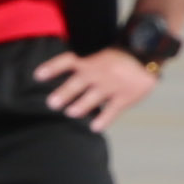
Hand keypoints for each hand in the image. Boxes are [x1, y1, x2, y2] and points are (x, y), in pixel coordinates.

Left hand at [39, 44, 162, 126]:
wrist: (146, 55)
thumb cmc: (117, 61)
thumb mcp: (98, 57)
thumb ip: (81, 67)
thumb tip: (57, 82)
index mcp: (90, 62)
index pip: (67, 61)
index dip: (52, 67)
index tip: (37, 75)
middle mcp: (99, 72)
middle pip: (79, 81)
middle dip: (65, 92)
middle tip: (52, 103)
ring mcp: (112, 85)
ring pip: (95, 95)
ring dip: (81, 105)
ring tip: (71, 113)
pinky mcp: (125, 96)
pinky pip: (113, 109)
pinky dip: (104, 119)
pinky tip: (94, 127)